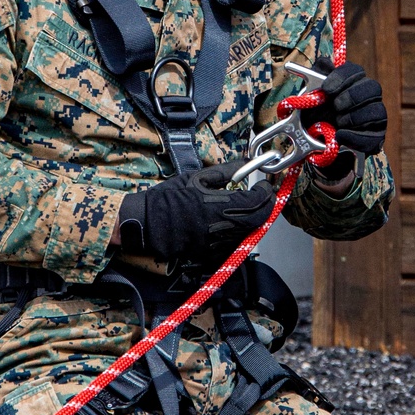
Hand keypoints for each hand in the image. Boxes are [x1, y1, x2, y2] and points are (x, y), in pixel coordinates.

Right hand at [118, 161, 274, 263]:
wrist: (148, 223)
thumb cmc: (169, 197)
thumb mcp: (197, 177)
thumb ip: (226, 172)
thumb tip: (247, 163)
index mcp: (220, 205)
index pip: (258, 202)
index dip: (266, 192)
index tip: (265, 184)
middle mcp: (223, 227)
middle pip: (258, 219)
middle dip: (265, 206)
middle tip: (262, 194)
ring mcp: (218, 242)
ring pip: (248, 232)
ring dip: (254, 218)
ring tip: (248, 205)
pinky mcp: (211, 252)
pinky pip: (235, 241)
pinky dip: (240, 230)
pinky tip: (232, 220)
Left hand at [304, 58, 386, 157]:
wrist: (316, 141)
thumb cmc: (316, 112)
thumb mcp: (310, 93)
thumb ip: (316, 75)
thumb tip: (326, 63)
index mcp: (353, 81)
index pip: (356, 70)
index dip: (342, 77)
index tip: (326, 89)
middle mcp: (369, 96)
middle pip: (373, 87)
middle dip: (352, 96)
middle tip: (335, 106)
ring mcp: (376, 117)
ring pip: (378, 110)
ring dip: (355, 117)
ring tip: (337, 122)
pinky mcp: (376, 137)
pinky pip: (375, 136)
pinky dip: (355, 136)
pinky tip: (340, 135)